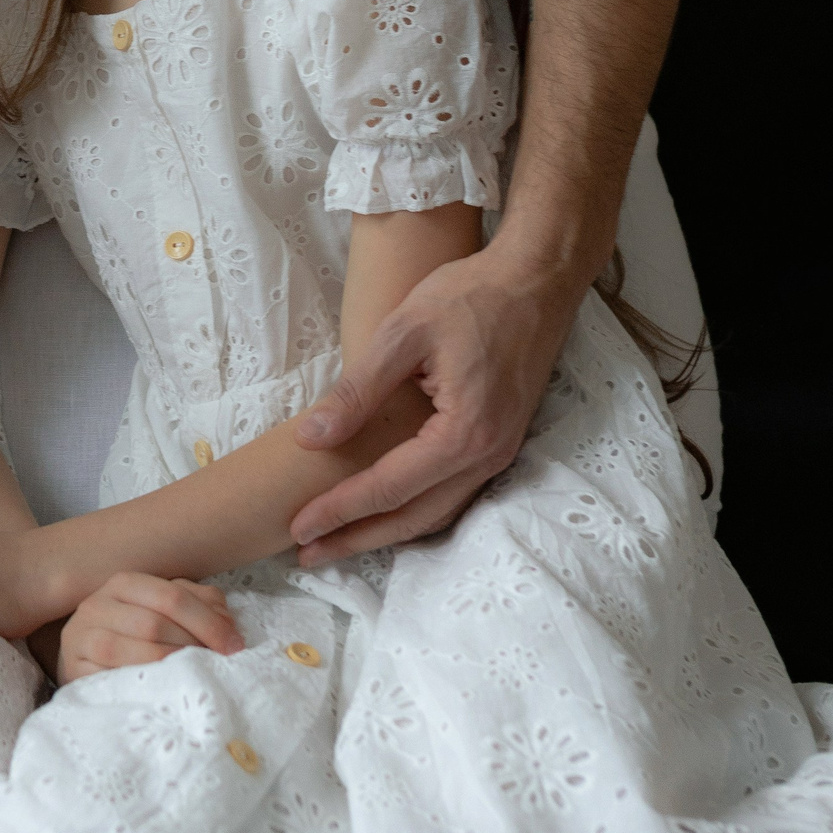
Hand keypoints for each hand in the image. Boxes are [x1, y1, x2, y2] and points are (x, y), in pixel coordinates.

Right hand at [58, 574, 243, 682]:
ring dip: (175, 667)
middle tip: (218, 665)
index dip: (208, 621)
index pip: (172, 596)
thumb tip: (227, 623)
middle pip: (155, 624)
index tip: (235, 646)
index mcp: (123, 583)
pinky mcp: (75, 673)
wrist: (85, 661)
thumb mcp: (165, 611)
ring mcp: (82, 639)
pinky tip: (166, 690)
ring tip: (197, 677)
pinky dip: (147, 686)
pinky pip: (116, 680)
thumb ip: (198, 605)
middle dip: (193, 646)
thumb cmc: (134, 635)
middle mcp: (97, 605)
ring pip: (137, 652)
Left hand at [288, 232, 580, 561]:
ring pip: (438, 512)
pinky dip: (416, 511)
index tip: (296, 526)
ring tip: (337, 542)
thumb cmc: (468, 296)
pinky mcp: (500, 442)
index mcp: (464, 433)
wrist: (535, 279)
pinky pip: (455, 494)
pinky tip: (386, 512)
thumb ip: (357, 391)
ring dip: (386, 532)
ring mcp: (500, 453)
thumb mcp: (402, 332)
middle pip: (415, 517)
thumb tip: (310, 439)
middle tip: (307, 553)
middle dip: (359, 538)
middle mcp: (488, 456)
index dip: (339, 510)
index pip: (389, 488)